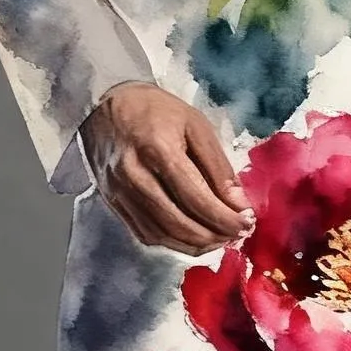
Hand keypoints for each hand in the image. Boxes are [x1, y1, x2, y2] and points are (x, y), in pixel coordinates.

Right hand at [79, 81, 253, 254]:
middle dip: (214, 235)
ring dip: (195, 245)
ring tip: (219, 240)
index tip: (246, 224)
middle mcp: (134, 176)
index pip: (196, 197)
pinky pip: (145, 234)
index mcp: (158, 150)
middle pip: (178, 222)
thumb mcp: (195, 126)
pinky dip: (173, 243)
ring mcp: (119, 193)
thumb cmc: (156, 111)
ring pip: (162, 234)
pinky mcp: (112, 203)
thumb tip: (238, 204)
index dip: (224, 217)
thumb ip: (218, 166)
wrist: (104, 106)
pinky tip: (193, 239)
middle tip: (237, 235)